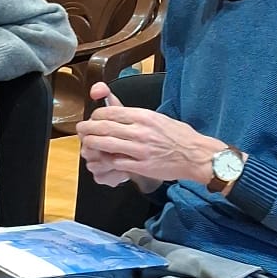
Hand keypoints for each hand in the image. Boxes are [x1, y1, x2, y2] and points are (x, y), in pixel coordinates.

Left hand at [77, 81, 217, 186]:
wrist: (196, 155)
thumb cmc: (179, 136)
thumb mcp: (158, 118)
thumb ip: (138, 116)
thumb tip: (118, 112)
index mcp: (144, 116)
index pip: (110, 112)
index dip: (96, 116)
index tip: (92, 119)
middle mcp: (140, 130)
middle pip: (104, 127)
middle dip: (87, 128)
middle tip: (80, 130)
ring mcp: (140, 149)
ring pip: (106, 144)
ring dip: (91, 144)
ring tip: (85, 144)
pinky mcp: (141, 166)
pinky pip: (116, 162)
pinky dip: (106, 160)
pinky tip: (102, 159)